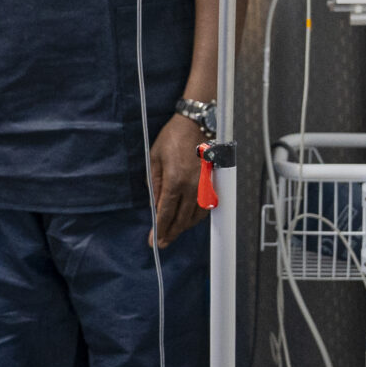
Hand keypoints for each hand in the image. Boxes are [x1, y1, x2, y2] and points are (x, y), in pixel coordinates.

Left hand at [151, 113, 207, 248]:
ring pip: (195, 217)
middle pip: (181, 220)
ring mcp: (205, 187)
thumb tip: (155, 205)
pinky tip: (188, 220)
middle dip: (170, 234)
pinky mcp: (212, 184)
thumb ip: (154, 184)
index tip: (153, 241)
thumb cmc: (173, 137)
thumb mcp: (154, 158)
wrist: (197, 123)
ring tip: (172, 233)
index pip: (166, 213)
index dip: (159, 230)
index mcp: (175, 181)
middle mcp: (192, 188)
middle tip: (162, 243)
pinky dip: (196, 218)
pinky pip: (205, 208)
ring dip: (183, 227)